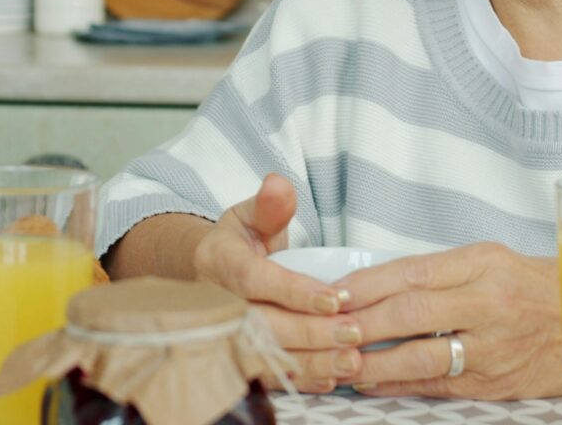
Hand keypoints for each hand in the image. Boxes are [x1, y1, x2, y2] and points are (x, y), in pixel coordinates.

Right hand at [192, 174, 364, 392]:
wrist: (206, 274)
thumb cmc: (237, 242)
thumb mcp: (248, 215)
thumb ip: (269, 205)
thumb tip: (279, 184)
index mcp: (219, 261)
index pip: (254, 280)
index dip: (293, 292)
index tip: (334, 298)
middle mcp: (218, 301)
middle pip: (264, 324)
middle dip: (311, 331)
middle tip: (355, 332)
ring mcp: (226, 333)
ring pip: (268, 355)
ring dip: (311, 361)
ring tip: (352, 360)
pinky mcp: (238, 356)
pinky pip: (268, 375)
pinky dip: (300, 379)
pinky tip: (332, 377)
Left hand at [335, 242, 561, 398]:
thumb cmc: (528, 285)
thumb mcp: (486, 259)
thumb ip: (435, 270)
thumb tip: (371, 282)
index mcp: (481, 264)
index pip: (410, 273)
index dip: (364, 285)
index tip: (330, 293)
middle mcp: (487, 303)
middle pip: (409, 313)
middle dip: (359, 322)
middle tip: (323, 327)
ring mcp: (492, 347)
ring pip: (420, 355)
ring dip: (372, 360)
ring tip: (338, 359)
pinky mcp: (494, 383)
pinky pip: (437, 384)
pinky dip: (398, 383)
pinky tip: (370, 380)